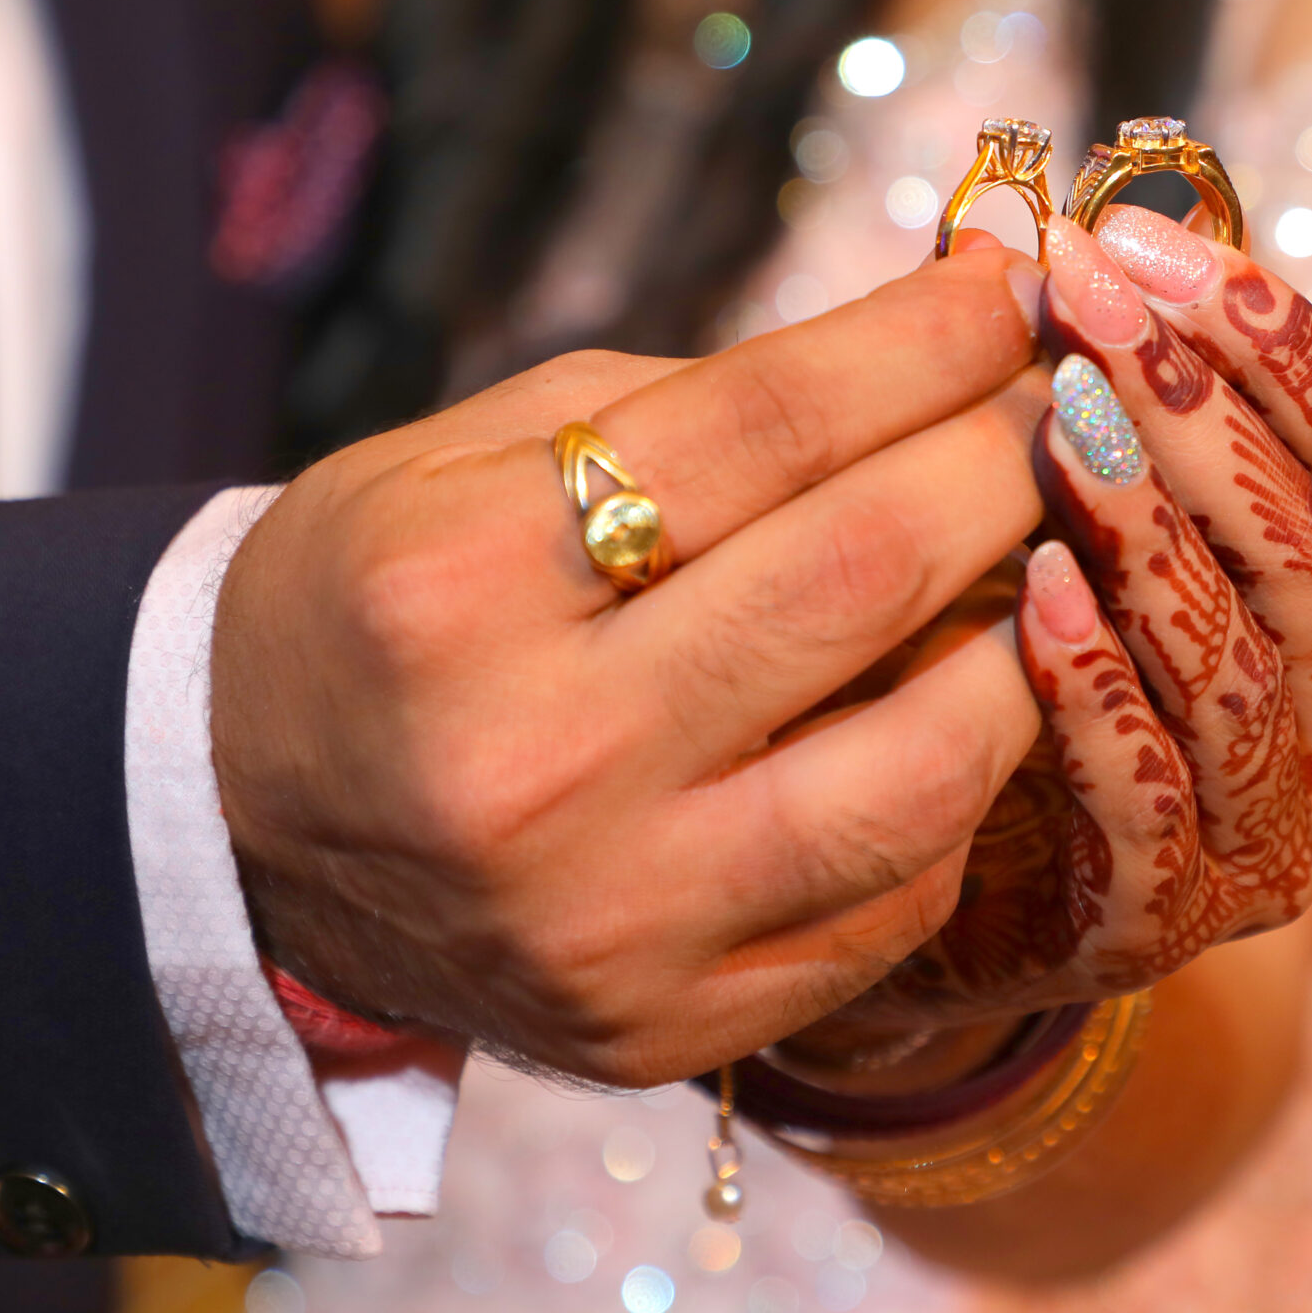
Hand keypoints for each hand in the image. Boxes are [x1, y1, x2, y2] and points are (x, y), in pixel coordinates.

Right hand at [211, 249, 1054, 1086]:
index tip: (1013, 286)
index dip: (922, 339)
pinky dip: (958, 791)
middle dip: (1003, 463)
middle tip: (1067, 408)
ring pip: (920, 769)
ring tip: (1043, 568)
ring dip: (1027, 643)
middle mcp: (530, 758)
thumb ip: (698, 408)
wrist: (244, 830)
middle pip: (860, 578)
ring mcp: (606, 914)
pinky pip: (892, 902)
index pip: (765, 427)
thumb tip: (941, 337)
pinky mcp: (665, 1025)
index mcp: (457, 580)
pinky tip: (958, 711)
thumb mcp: (475, 457)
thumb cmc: (389, 600)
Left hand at [802, 210, 1311, 1037]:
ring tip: (1062, 429)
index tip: (1144, 240)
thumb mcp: (1025, 502)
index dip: (1277, 341)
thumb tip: (1005, 217)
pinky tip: (1032, 606)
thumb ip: (1048, 384)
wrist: (888, 871)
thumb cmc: (973, 651)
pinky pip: (1152, 807)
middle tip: (1091, 308)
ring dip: (1157, 539)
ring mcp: (1257, 829)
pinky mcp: (1156, 920)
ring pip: (1249, 674)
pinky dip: (1101, 700)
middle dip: (1205, 413)